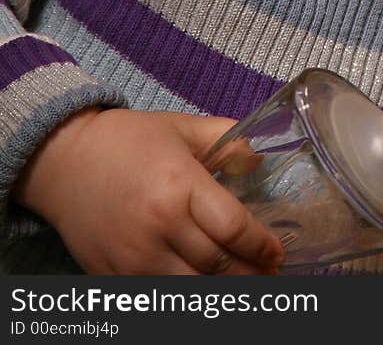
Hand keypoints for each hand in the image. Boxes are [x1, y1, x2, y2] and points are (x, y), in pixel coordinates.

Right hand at [13, 107, 284, 275]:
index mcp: (179, 185)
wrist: (63, 160)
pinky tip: (204, 291)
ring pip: (192, 291)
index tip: (276, 252)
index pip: (233, 228)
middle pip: (217, 266)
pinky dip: (185, 300)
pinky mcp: (113, 277)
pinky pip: (159, 299)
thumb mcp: (181, 127)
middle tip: (270, 277)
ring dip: (222, 293)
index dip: (261, 246)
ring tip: (244, 287)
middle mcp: (158, 226)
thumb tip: (258, 157)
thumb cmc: (126, 140)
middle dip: (250, 275)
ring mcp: (133, 258)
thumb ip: (225, 139)